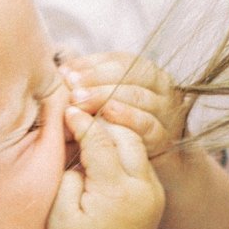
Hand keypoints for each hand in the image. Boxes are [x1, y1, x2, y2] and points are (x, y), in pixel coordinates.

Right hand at [47, 104, 163, 228]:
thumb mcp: (60, 216)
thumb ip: (68, 177)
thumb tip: (78, 148)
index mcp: (117, 192)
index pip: (100, 140)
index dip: (82, 122)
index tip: (67, 110)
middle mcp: (142, 187)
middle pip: (125, 133)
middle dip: (103, 118)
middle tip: (81, 111)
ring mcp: (154, 189)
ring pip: (137, 141)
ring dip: (115, 129)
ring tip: (92, 124)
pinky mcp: (157, 191)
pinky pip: (141, 157)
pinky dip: (123, 146)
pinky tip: (105, 144)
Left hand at [60, 52, 188, 156]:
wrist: (139, 167)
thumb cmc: (116, 130)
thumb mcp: (104, 102)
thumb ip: (89, 85)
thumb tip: (63, 70)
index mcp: (147, 74)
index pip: (123, 61)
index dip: (94, 64)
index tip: (66, 72)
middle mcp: (161, 89)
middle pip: (133, 74)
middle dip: (98, 79)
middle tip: (71, 88)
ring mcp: (165, 112)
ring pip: (140, 96)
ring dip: (107, 96)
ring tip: (80, 100)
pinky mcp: (163, 137)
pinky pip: (148, 124)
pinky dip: (127, 117)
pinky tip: (106, 114)